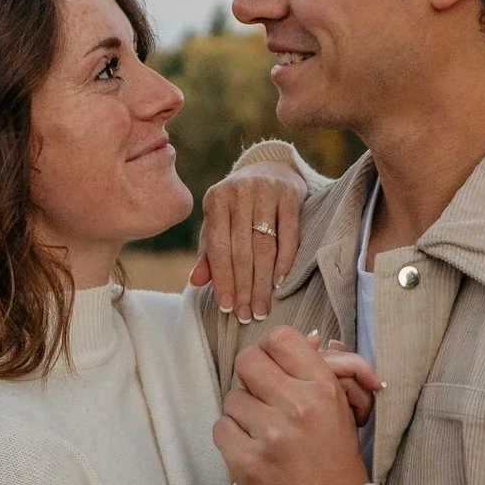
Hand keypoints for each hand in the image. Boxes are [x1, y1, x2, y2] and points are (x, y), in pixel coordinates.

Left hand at [188, 160, 305, 323]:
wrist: (272, 169)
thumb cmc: (239, 206)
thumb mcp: (219, 223)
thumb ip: (208, 252)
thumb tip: (194, 282)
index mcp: (215, 200)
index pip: (218, 248)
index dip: (223, 280)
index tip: (227, 307)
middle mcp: (239, 193)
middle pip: (242, 250)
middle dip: (244, 287)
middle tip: (248, 315)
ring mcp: (266, 191)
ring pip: (264, 246)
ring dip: (263, 281)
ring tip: (262, 306)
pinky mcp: (290, 194)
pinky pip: (289, 234)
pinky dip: (285, 261)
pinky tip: (279, 282)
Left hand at [215, 326, 373, 484]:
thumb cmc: (336, 459)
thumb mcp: (343, 408)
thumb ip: (325, 369)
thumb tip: (312, 336)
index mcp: (323, 388)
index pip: (280, 338)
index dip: (272, 352)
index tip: (277, 371)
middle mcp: (297, 406)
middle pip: (247, 361)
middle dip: (252, 378)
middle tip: (264, 398)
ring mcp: (270, 435)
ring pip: (232, 397)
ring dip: (243, 414)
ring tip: (264, 433)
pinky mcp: (246, 462)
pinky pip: (220, 428)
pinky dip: (232, 439)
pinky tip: (252, 450)